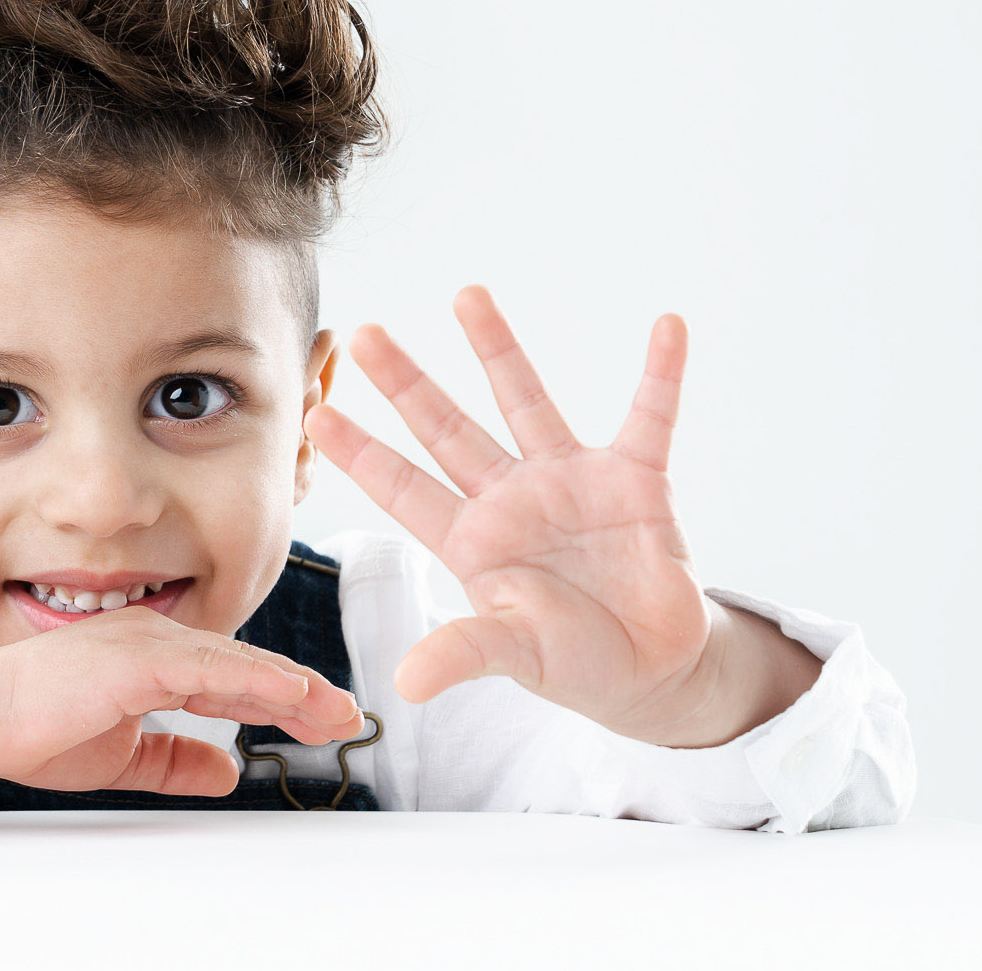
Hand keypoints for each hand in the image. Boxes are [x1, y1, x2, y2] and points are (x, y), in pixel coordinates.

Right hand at [0, 607, 364, 794]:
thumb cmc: (36, 729)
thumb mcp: (123, 757)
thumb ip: (175, 759)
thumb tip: (228, 768)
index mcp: (153, 656)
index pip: (233, 677)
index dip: (282, 698)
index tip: (322, 720)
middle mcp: (157, 639)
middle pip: (248, 665)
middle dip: (303, 694)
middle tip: (347, 718)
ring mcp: (147, 643)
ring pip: (239, 662)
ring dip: (294, 688)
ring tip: (336, 711)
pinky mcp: (136, 659)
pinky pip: (210, 668)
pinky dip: (255, 679)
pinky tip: (291, 694)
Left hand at [307, 285, 712, 740]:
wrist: (651, 669)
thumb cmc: (571, 660)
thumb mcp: (514, 655)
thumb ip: (464, 653)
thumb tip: (402, 687)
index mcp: (471, 540)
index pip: (401, 487)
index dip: (360, 454)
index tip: (313, 414)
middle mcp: (510, 497)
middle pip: (445, 428)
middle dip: (405, 383)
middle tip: (361, 333)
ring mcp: (570, 482)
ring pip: (525, 401)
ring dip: (498, 349)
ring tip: (467, 294)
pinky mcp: (636, 481)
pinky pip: (651, 418)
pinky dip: (662, 374)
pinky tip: (668, 327)